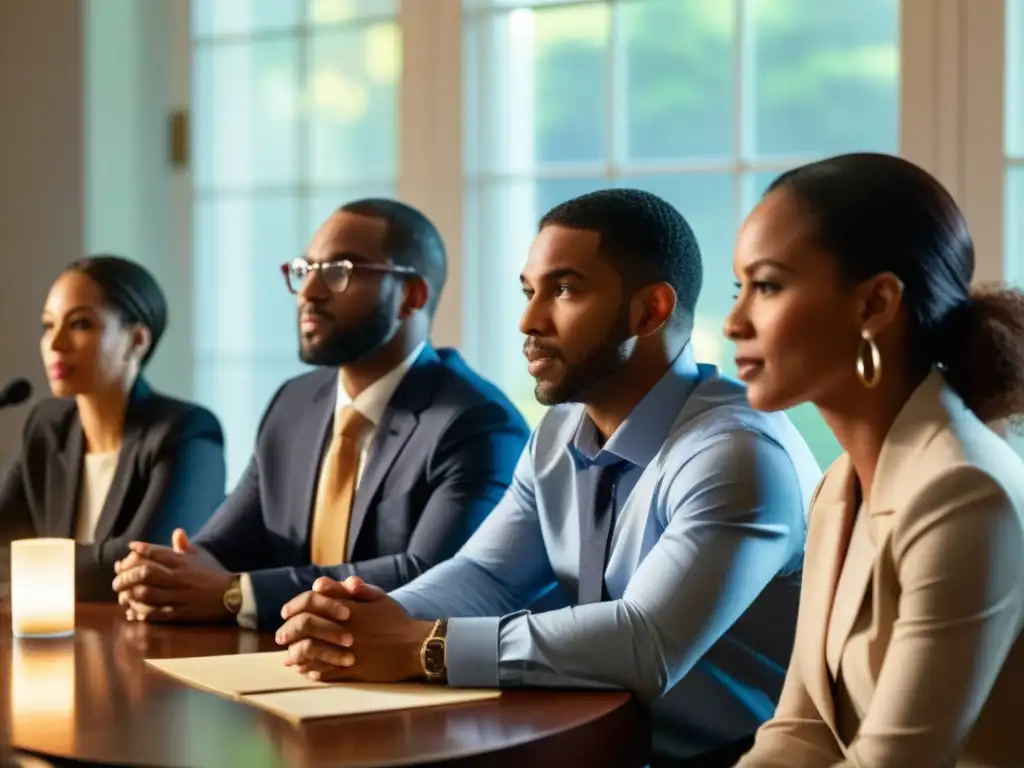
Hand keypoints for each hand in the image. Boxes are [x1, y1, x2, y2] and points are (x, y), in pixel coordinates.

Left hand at [112, 529, 233, 622]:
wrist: (232, 596)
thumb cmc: (214, 574)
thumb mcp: (203, 556)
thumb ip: (186, 546)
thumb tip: (177, 532)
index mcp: (184, 563)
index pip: (158, 553)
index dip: (141, 549)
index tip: (130, 547)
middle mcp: (179, 578)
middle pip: (146, 573)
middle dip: (127, 575)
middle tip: (117, 579)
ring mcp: (179, 596)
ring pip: (147, 594)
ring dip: (130, 594)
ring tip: (121, 595)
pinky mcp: (180, 613)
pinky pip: (155, 614)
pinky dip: (140, 613)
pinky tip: (132, 612)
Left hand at [275, 576, 434, 682]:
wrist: (417, 647)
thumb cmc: (398, 620)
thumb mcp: (379, 598)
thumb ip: (352, 590)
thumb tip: (324, 584)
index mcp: (348, 609)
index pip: (310, 602)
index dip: (293, 606)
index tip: (285, 612)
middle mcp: (343, 629)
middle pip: (303, 627)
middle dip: (287, 632)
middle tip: (280, 637)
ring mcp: (346, 651)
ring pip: (310, 652)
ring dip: (296, 655)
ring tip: (290, 659)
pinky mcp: (352, 671)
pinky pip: (325, 672)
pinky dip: (313, 671)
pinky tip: (308, 671)